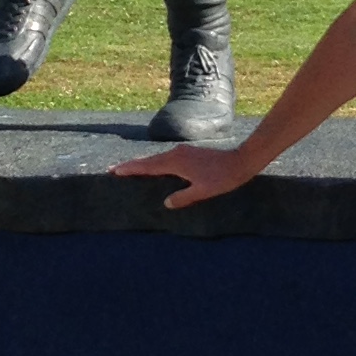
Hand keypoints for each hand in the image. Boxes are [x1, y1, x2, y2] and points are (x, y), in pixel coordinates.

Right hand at [113, 140, 256, 210]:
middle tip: (114, 170)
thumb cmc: (222, 178)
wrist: (241, 160)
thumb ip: (183, 197)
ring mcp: (183, 151)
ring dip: (144, 164)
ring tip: (131, 170)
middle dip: (132, 165)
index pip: (147, 166)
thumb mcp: (202, 191)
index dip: (130, 169)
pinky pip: (167, 158)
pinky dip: (156, 164)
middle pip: (149, 160)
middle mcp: (176, 154)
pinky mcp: (190, 153)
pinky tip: (157, 169)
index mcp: (175, 162)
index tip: (114, 170)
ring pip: (158, 158)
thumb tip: (166, 204)